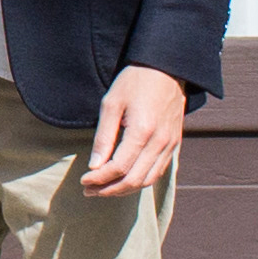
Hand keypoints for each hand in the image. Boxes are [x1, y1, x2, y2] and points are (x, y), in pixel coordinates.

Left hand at [81, 64, 190, 196]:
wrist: (166, 68)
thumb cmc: (134, 82)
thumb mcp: (111, 103)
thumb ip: (104, 136)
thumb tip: (95, 166)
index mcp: (142, 131)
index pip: (119, 167)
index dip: (99, 179)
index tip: (83, 181)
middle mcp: (160, 142)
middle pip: (134, 180)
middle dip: (109, 190)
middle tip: (89, 190)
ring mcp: (170, 145)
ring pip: (147, 180)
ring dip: (124, 190)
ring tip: (103, 189)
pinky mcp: (174, 144)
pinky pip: (157, 172)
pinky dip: (140, 181)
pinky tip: (124, 180)